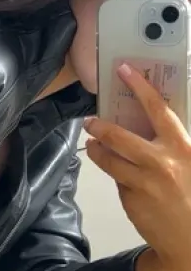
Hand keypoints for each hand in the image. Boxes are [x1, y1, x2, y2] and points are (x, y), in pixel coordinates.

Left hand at [85, 63, 190, 270]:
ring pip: (109, 160)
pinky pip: (119, 182)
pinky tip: (123, 178)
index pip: (158, 109)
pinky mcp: (131, 200)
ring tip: (92, 146)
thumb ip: (172, 146)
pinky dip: (118, 177)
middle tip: (90, 121)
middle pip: (120, 136)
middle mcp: (161, 163)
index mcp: (182, 147)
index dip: (140, 87)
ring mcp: (144, 183)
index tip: (124, 70)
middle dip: (100, 126)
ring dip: (97, 150)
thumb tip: (149, 127)